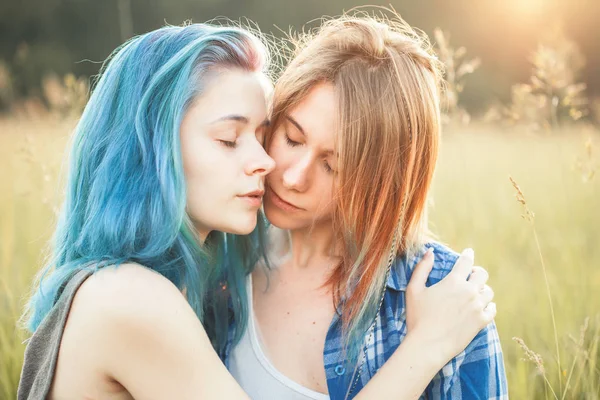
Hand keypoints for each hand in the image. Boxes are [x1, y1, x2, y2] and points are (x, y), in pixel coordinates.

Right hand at [404, 248, 495, 367]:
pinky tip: (483, 306)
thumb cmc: (417, 317)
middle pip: (482, 274)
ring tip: (476, 292)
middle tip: (471, 274)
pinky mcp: (481, 322)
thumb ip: (422, 268)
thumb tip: (430, 251)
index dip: (468, 254)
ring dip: (482, 289)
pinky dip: (489, 305)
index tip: (468, 252)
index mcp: (453, 281)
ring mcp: (477, 307)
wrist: (428, 345)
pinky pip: (492, 309)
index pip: (466, 261)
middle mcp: (469, 291)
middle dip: (477, 271)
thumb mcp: (413, 289)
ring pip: (489, 291)